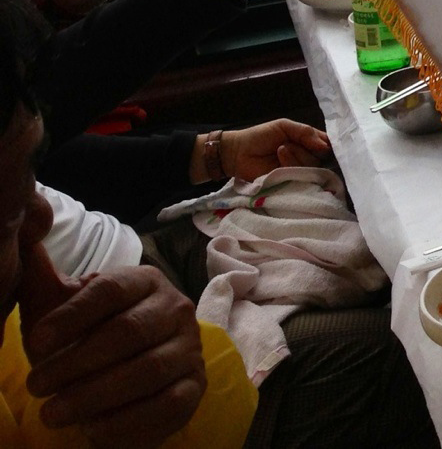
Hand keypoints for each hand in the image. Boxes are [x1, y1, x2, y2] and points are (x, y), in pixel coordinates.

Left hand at [19, 249, 207, 448]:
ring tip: (52, 414)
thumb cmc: (87, 335)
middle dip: (76, 363)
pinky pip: (168, 405)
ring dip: (94, 396)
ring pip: (148, 370)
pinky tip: (93, 429)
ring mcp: (189, 348)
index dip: (70, 317)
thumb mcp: (62, 305)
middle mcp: (176, 308)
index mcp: (145, 281)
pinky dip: (128, 421)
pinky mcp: (195, 387)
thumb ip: (42, 276)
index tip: (32, 343)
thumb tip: (26, 232)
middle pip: (129, 332)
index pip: (110, 291)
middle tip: (35, 387)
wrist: (128, 373)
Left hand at [198, 119, 331, 182]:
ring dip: (296, 155)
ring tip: (280, 150)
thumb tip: (325, 146)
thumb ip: (306, 132)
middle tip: (288, 143)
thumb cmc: (260, 136)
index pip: (327, 145)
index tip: (323, 144)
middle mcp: (306, 157)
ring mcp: (298, 170)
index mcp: (307, 142)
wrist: (238, 152)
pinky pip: (300, 176)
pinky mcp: (289, 182)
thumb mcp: (285, 126)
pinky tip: (279, 159)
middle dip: (306, 148)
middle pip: (322, 157)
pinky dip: (290, 164)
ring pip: (311, 166)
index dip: (328, 145)